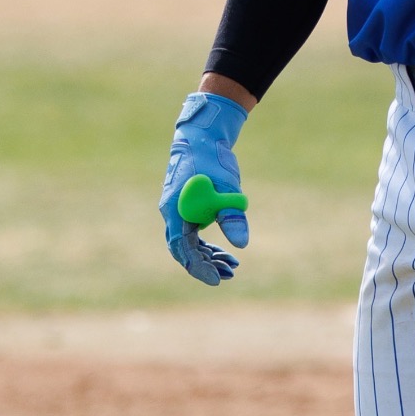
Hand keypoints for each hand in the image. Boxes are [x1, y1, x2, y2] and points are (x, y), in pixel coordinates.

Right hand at [157, 92, 250, 285]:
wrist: (202, 137)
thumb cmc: (212, 159)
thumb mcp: (227, 186)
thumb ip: (232, 215)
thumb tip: (242, 244)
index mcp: (176, 209)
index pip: (182, 247)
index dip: (198, 266)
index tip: (216, 279)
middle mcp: (172, 213)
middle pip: (184, 249)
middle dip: (205, 265)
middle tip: (229, 274)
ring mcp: (178, 211)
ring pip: (189, 243)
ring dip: (208, 256)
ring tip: (232, 266)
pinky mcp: (186, 209)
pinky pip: (193, 234)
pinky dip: (207, 244)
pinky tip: (224, 252)